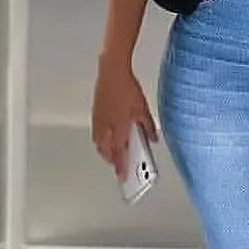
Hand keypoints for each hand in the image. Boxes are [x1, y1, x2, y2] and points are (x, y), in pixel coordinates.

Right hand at [91, 56, 159, 179]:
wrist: (112, 72)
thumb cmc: (126, 88)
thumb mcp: (143, 109)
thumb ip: (149, 127)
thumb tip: (153, 138)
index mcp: (119, 128)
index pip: (120, 155)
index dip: (122, 168)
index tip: (124, 177)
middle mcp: (106, 127)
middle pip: (107, 152)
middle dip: (113, 161)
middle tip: (120, 166)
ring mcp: (98, 121)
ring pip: (99, 144)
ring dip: (105, 152)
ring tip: (114, 155)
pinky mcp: (95, 113)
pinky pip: (96, 133)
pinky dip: (101, 140)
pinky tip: (106, 138)